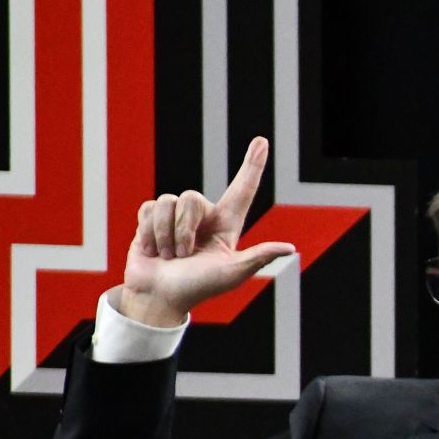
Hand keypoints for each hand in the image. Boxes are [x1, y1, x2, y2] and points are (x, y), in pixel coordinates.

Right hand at [118, 136, 294, 326]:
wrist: (158, 297)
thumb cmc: (198, 288)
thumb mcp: (231, 273)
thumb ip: (257, 257)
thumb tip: (289, 248)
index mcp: (226, 226)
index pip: (242, 190)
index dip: (252, 165)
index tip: (262, 141)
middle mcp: (203, 217)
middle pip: (191, 197)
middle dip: (183, 230)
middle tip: (183, 256)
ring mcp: (176, 217)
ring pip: (167, 202)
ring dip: (165, 235)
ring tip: (169, 256)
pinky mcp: (152, 219)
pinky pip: (149, 208)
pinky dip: (149, 232)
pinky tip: (152, 249)